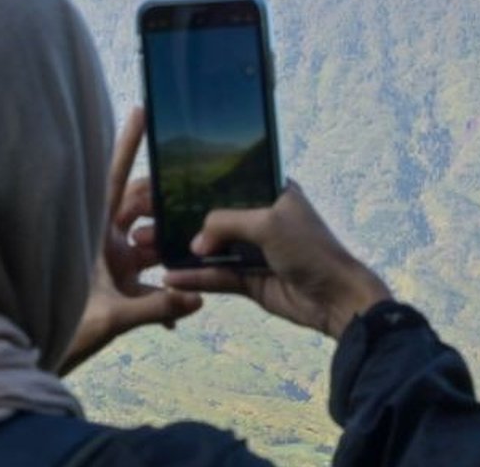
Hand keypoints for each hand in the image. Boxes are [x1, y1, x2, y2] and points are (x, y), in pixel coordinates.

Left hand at [58, 108, 201, 375]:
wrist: (31, 357)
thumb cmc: (56, 330)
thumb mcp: (107, 318)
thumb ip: (154, 307)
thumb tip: (196, 298)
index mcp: (90, 231)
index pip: (114, 177)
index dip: (128, 143)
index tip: (143, 110)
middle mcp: (100, 239)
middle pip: (141, 204)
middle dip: (163, 202)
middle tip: (187, 201)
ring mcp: (109, 261)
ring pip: (149, 239)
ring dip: (169, 247)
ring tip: (189, 255)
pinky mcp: (115, 285)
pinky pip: (149, 281)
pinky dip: (163, 294)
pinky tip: (177, 312)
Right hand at [163, 182, 390, 339]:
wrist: (335, 298)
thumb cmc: (310, 249)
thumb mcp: (267, 223)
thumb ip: (226, 223)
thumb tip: (196, 241)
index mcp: (271, 192)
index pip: (227, 182)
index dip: (195, 185)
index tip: (161, 185)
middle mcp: (260, 218)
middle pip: (213, 216)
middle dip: (179, 220)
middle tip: (144, 221)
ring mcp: (254, 250)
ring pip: (210, 248)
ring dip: (181, 250)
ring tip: (145, 249)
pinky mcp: (249, 279)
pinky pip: (216, 276)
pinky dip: (195, 277)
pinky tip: (170, 279)